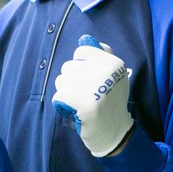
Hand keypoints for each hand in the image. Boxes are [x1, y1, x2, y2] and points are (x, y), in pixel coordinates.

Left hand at [51, 35, 133, 156]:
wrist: (114, 132)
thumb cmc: (109, 101)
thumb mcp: (113, 76)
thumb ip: (101, 56)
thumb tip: (84, 39)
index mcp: (114, 63)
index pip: (81, 51)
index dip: (81, 66)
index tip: (90, 79)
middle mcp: (106, 73)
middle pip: (68, 66)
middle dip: (72, 81)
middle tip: (86, 94)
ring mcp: (95, 88)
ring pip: (61, 80)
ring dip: (66, 93)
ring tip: (81, 102)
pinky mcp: (83, 104)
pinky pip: (58, 95)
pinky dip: (62, 104)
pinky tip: (75, 110)